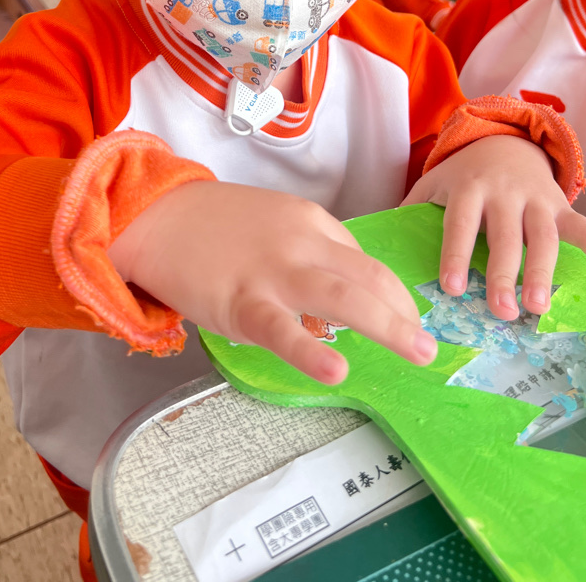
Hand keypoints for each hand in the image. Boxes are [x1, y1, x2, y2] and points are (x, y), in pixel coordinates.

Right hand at [110, 181, 437, 384]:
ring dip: (390, 326)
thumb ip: (310, 253)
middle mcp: (304, 243)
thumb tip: (340, 299)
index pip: (366, 263)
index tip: (404, 321)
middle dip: (406, 313)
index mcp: (313, 223)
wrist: (158, 216)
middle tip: (427, 346)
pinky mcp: (241, 301)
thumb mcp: (275, 223)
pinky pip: (281, 330)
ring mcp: (274, 271)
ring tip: (418, 352)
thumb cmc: (216, 226)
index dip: (392, 297)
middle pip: (370, 278)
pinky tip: (336, 369)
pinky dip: (310, 350)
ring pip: (344, 296)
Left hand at [402, 135, 585, 319]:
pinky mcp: (560, 204)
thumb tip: (377, 246)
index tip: (453, 288)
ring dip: (543, 272)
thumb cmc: (463, 176)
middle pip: (504, 236)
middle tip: (502, 311)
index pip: (460, 224)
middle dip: (503, 274)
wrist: (504, 141)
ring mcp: (534, 199)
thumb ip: (410, 211)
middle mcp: (502, 193)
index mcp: (467, 189)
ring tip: (539, 307)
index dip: (456, 255)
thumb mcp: (433, 184)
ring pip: (542, 236)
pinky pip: (582, 226)